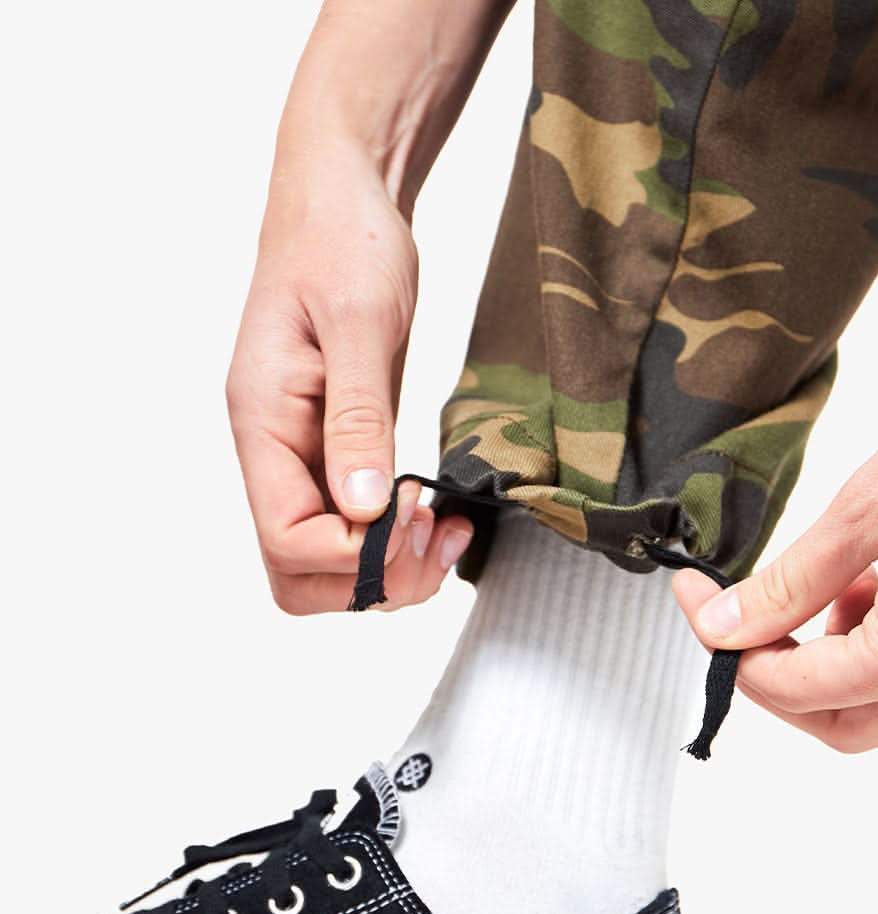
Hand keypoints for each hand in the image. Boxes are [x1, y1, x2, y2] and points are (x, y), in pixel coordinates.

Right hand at [226, 141, 471, 613]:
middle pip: (298, 575)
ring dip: (389, 570)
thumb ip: (358, 419)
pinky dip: (398, 543)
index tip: (412, 511)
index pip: (288, 541)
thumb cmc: (343, 241)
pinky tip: (437, 513)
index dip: (356, 553)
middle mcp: (275, 455)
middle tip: (433, 538)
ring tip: (445, 528)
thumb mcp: (359, 322)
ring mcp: (304, 459)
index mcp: (261, 423)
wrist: (344, 199)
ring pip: (326, 566)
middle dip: (370, 579)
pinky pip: (355, 530)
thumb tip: (363, 509)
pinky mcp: (339, 454)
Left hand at [673, 352, 877, 751]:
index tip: (699, 602)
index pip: (794, 689)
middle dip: (779, 682)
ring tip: (827, 588)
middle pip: (841, 726)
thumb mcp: (871, 504)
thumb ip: (793, 580)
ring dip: (835, 671)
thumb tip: (727, 625)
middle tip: (742, 622)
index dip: (730, 650)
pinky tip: (877, 589)